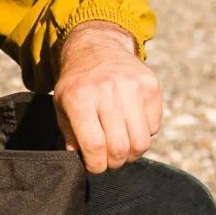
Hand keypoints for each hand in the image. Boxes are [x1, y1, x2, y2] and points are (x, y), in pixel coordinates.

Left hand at [52, 21, 161, 172]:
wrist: (97, 47)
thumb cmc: (77, 84)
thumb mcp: (62, 105)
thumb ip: (70, 134)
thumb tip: (81, 159)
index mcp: (79, 98)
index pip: (93, 145)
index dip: (96, 165)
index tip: (95, 167)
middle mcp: (106, 91)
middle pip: (119, 147)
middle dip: (114, 163)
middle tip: (109, 161)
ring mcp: (132, 87)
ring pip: (140, 142)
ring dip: (132, 154)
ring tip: (122, 149)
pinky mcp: (151, 85)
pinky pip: (153, 126)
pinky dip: (143, 134)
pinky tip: (131, 126)